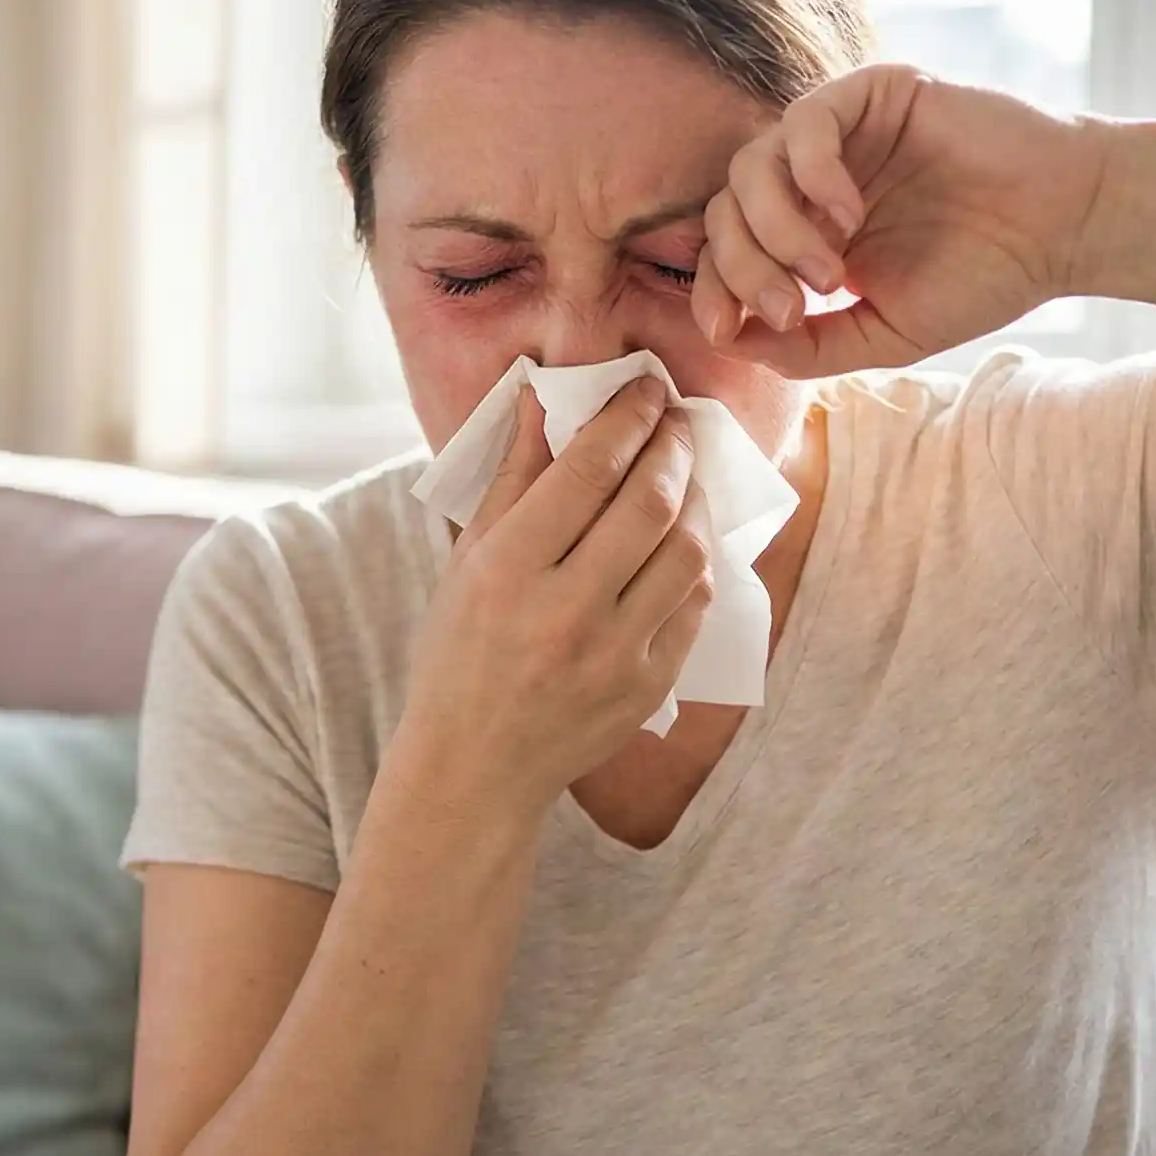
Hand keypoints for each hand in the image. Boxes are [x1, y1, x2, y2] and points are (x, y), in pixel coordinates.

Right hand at [398, 377, 714, 815]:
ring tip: (684, 474)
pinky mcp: (648, 686)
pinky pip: (694, 604)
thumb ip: (513, 478)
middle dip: (672, 446)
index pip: (589, 471)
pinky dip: (696, 560)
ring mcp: (613, 653)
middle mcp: (563, 610)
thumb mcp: (468, 560)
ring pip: (687, 552)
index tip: (645, 389)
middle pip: (650, 503)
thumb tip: (542, 398)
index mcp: (507, 570)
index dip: (627, 418)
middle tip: (675, 420)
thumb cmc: (460, 652)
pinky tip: (683, 537)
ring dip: (695, 499)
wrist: (476, 766)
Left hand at [690, 63, 1113, 376]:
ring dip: (774, 229)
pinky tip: (850, 214)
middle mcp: (812, 178)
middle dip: (744, 269)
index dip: (713, 290)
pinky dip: (811, 174)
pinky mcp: (873, 93)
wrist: (1066, 227)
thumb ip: (804, 345)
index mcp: (806, 230)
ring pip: (750, 165)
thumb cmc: (984, 278)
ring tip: (831, 271)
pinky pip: (804, 120)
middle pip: (723, 210)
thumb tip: (727, 339)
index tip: (729, 331)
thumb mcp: (881, 333)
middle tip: (795, 309)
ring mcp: (840, 133)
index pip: (724, 249)